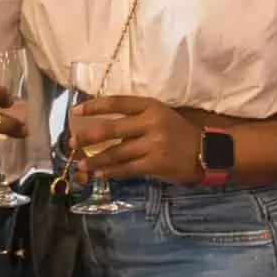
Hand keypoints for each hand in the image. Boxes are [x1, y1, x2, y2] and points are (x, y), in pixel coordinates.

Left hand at [68, 96, 202, 183]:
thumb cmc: (177, 131)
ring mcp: (153, 144)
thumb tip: (101, 126)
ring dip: (96, 160)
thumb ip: (135, 118)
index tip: (75, 111)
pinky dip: (112, 171)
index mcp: (150, 106)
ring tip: (81, 165)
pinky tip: (100, 173)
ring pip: (116, 152)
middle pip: (111, 128)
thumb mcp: (159, 115)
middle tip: (71, 142)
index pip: (116, 103)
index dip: (94, 106)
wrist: (205, 150)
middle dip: (88, 137)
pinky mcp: (155, 164)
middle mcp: (150, 123)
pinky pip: (127, 169)